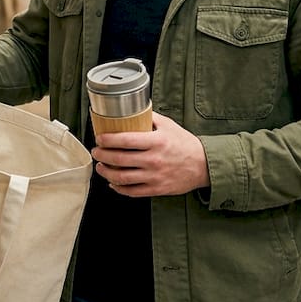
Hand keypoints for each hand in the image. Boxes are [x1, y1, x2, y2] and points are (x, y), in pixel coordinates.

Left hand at [92, 112, 208, 196]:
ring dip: (106, 172)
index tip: (100, 137)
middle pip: (119, 159)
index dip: (108, 139)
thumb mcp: (169, 125)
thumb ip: (150, 117)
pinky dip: (118, 188)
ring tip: (101, 166)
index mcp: (156, 142)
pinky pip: (132, 191)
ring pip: (122, 177)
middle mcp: (154, 160)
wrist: (203, 166)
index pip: (125, 140)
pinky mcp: (156, 189)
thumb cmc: (185, 144)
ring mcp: (154, 176)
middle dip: (102, 155)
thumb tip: (131, 110)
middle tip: (96, 151)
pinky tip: (113, 182)